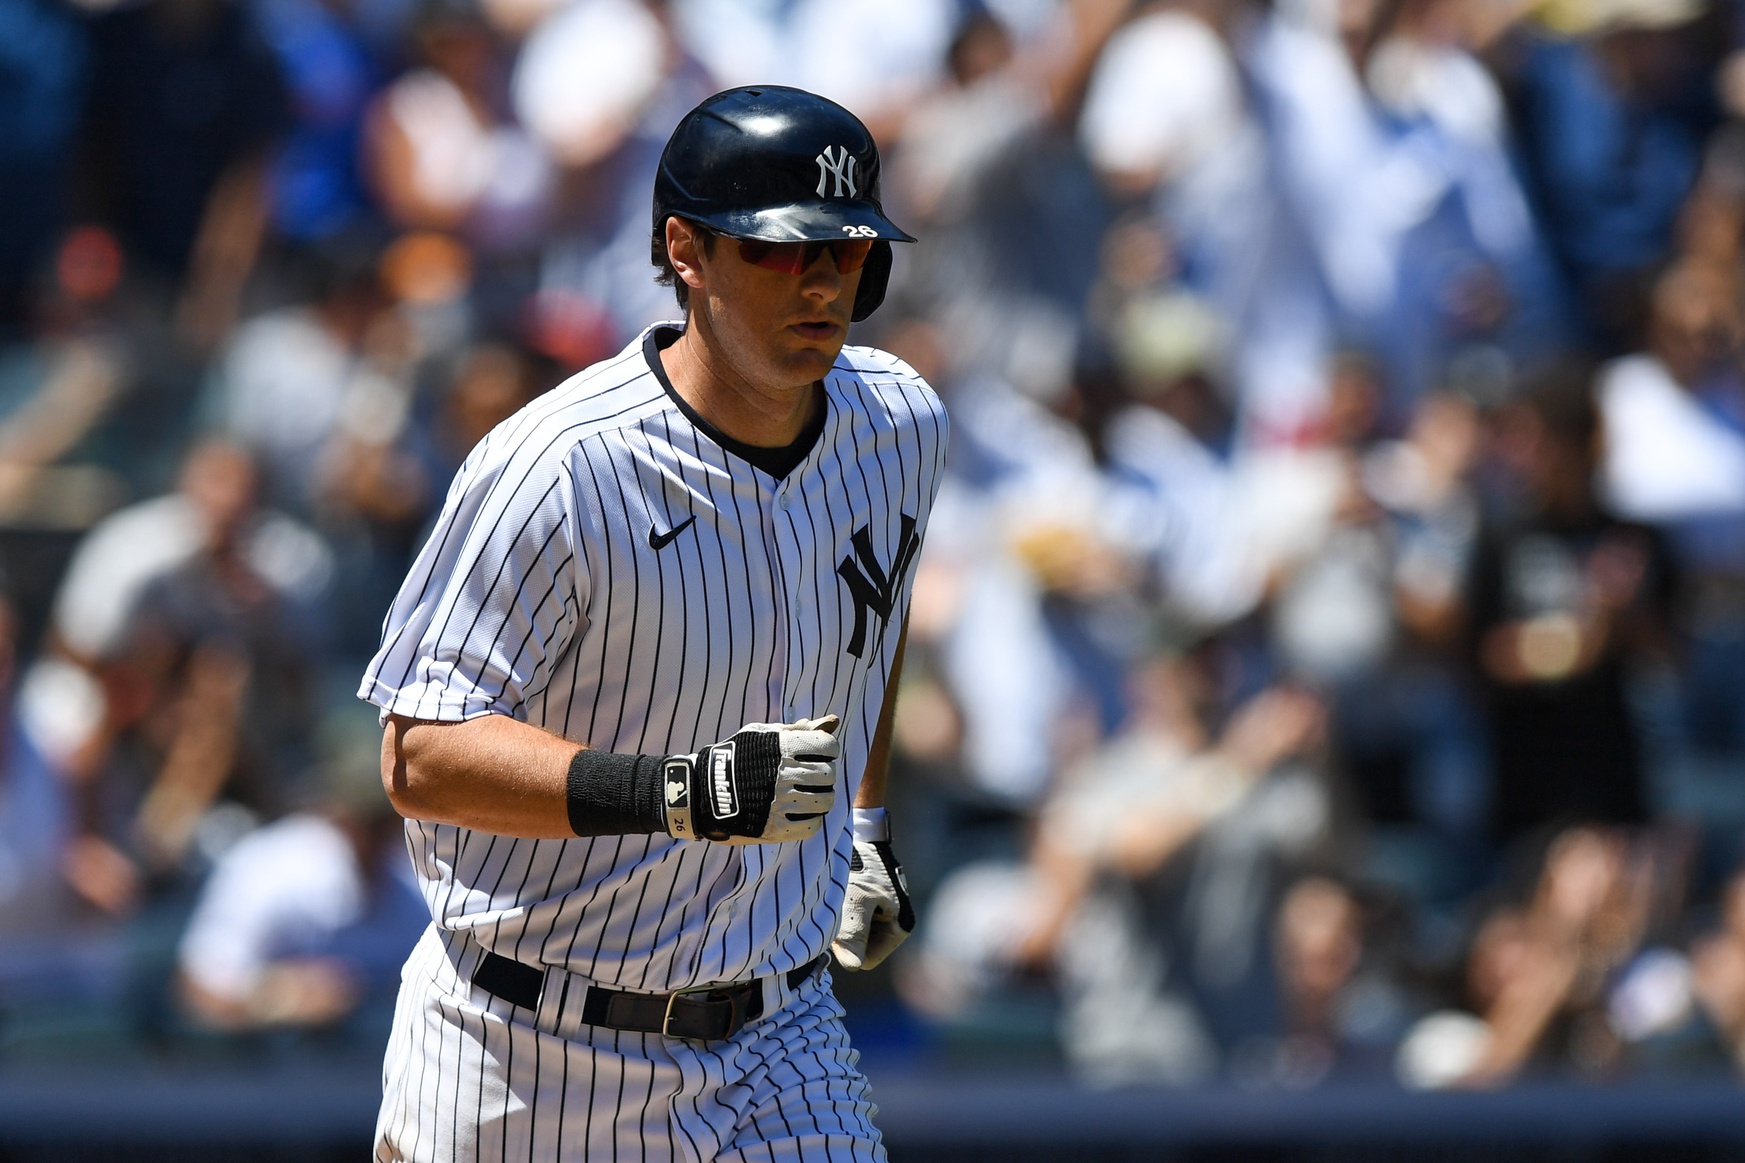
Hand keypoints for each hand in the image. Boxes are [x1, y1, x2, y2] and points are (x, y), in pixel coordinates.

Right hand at [665, 716, 838, 843]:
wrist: (701, 792)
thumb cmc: (736, 758)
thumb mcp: (761, 735)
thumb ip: (798, 729)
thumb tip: (833, 720)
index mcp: (780, 747)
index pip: (828, 746)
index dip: (827, 750)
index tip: (817, 754)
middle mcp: (781, 774)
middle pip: (828, 775)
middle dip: (824, 775)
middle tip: (812, 777)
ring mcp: (778, 803)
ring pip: (825, 801)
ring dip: (821, 798)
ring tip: (808, 795)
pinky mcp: (773, 828)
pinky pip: (812, 825)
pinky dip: (812, 819)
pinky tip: (800, 812)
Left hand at [832, 839, 913, 969]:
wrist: (861, 833)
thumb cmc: (860, 865)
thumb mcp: (855, 901)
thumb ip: (854, 934)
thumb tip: (852, 966)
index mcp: (901, 926)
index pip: (867, 960)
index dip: (850, 947)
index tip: (840, 922)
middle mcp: (897, 923)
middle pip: (863, 950)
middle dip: (847, 936)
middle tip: (838, 908)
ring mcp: (886, 914)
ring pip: (858, 937)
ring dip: (844, 924)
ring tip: (840, 899)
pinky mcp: (876, 904)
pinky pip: (856, 922)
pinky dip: (845, 913)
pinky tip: (843, 894)